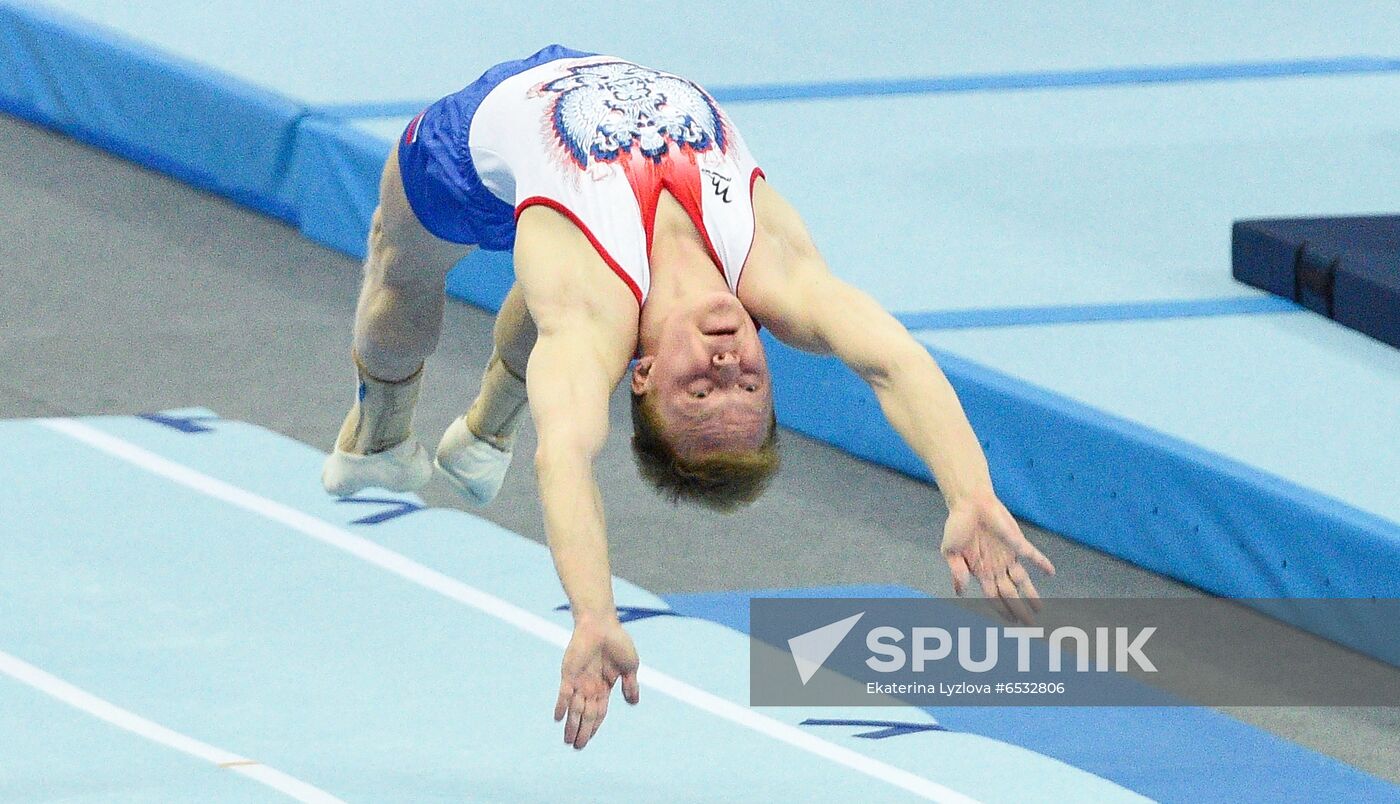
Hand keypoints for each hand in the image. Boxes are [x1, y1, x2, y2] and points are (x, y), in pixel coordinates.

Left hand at [554, 616, 639, 748]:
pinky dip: (561, 705)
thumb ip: (630, 685)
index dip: (594, 727)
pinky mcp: (569, 673)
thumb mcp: (630, 666)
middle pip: (586, 714)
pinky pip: (564, 693)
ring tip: (567, 740)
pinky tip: (558, 718)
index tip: (588, 740)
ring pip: (575, 708)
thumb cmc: (618, 642)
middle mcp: (590, 686)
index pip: (599, 712)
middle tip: (576, 747)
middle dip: (581, 731)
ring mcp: (579, 681)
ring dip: (571, 724)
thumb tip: (633, 703)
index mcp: (604, 687)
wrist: (602, 624)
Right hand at [940, 492, 1054, 623]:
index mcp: (981, 571)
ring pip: (1022, 580)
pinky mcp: (1017, 542)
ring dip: (1031, 595)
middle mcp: (996, 567)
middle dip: (1018, 609)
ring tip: (1040, 610)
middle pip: (1010, 594)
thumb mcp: (950, 551)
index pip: (993, 596)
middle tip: (1028, 625)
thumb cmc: (958, 526)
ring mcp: (1008, 556)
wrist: (969, 502)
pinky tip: (1051, 572)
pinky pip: (1032, 555)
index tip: (1010, 622)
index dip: (1002, 609)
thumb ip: (956, 572)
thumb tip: (959, 593)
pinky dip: (1041, 563)